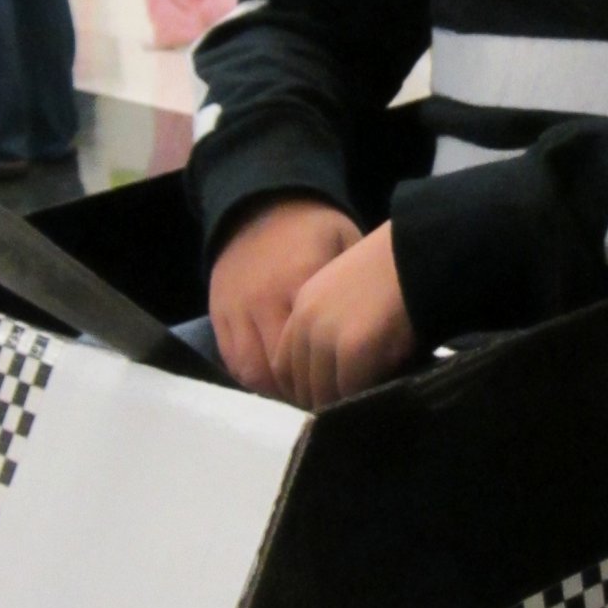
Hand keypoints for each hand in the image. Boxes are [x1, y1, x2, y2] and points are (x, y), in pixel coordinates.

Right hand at [210, 199, 359, 392]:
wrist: (260, 204)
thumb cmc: (314, 230)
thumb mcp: (346, 246)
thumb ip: (357, 290)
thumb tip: (388, 335)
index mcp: (299, 282)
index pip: (314, 349)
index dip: (332, 377)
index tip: (352, 391)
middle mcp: (262, 301)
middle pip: (282, 370)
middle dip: (306, 393)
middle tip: (330, 403)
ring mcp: (236, 310)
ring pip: (254, 373)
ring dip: (280, 393)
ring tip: (306, 398)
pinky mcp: (218, 316)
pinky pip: (233, 364)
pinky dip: (256, 381)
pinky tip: (279, 384)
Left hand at [270, 223, 415, 410]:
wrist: (425, 256)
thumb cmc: (398, 274)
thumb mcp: (350, 296)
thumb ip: (334, 330)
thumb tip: (338, 375)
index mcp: (302, 307)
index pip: (284, 368)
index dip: (305, 389)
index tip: (330, 398)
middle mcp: (306, 323)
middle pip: (300, 386)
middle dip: (325, 402)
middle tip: (353, 411)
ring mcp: (328, 338)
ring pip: (324, 395)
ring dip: (345, 406)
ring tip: (369, 408)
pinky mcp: (354, 352)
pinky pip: (351, 393)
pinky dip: (365, 402)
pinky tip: (383, 399)